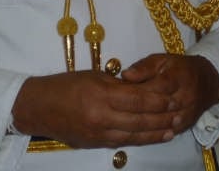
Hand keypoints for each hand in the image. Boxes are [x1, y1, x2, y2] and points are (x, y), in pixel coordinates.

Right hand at [11, 54, 218, 147]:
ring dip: (156, 132)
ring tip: (173, 129)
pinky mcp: (94, 143)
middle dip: (163, 116)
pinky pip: (122, 142)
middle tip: (180, 111)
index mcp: (102, 94)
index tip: (175, 95)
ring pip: (134, 134)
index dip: (159, 99)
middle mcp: (101, 116)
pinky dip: (139, 139)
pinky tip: (152, 137)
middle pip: (140, 118)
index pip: (139, 98)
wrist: (37, 108)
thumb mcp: (94, 76)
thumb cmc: (66, 85)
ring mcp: (98, 133)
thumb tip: (142, 88)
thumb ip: (119, 84)